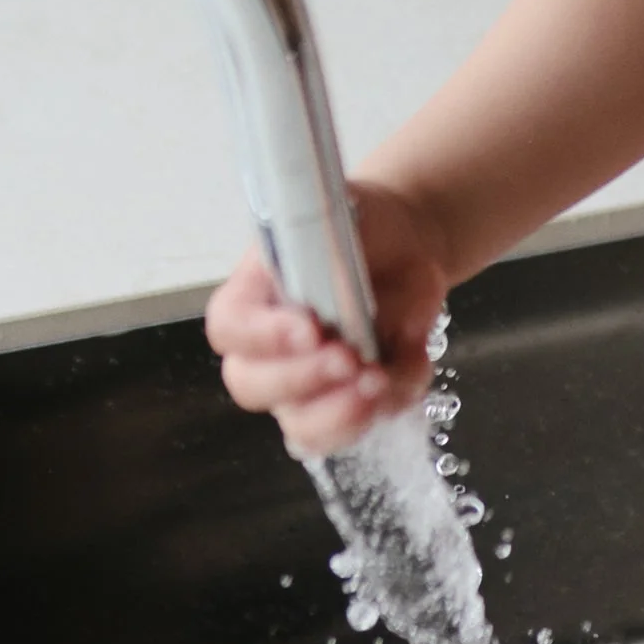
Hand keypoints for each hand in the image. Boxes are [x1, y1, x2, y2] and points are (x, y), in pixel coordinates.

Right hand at [204, 178, 451, 453]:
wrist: (406, 248)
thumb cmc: (363, 229)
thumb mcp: (345, 216)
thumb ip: (332, 249)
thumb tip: (341, 292)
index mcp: (252, 295)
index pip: (230, 327)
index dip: (262, 336)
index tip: (309, 328)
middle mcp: (267, 349)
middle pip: (252, 386)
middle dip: (303, 379)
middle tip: (350, 360)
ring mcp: (305, 385)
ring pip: (301, 427)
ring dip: (342, 414)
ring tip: (382, 380)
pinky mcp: (348, 403)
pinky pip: (362, 426)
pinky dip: (394, 400)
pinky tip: (412, 360)